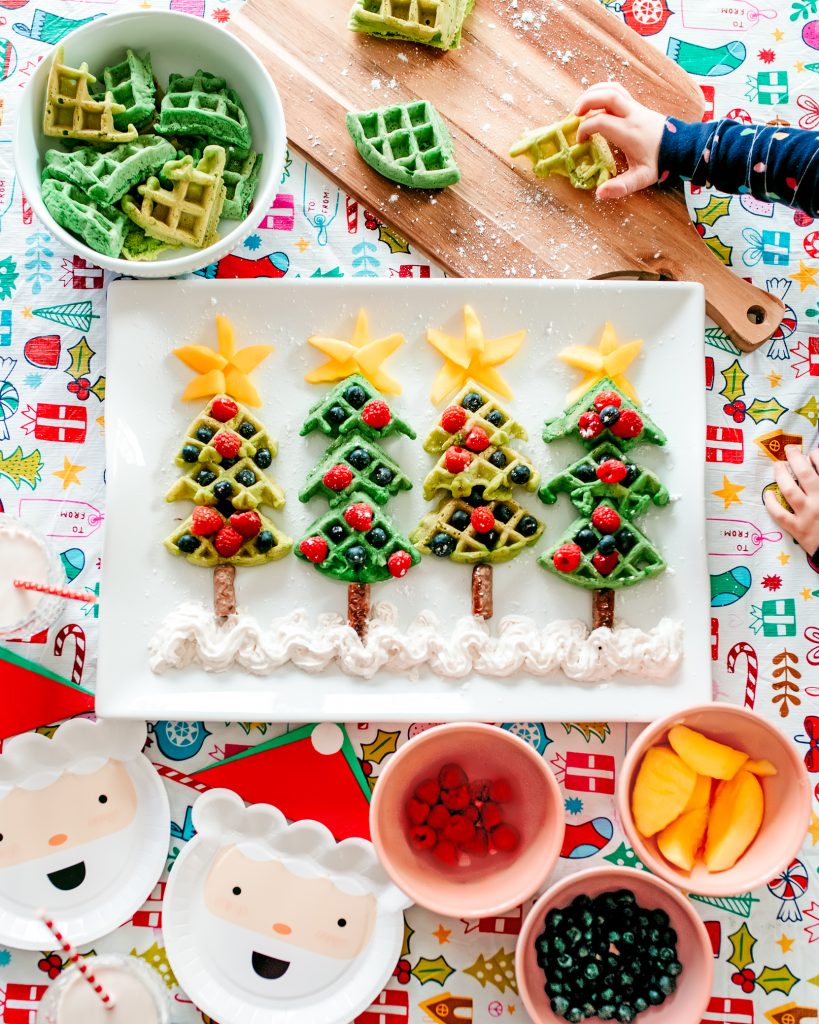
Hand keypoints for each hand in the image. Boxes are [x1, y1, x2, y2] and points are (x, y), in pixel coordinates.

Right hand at [573, 83, 665, 199]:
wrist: (681, 146)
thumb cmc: (660, 162)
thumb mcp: (641, 178)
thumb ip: (621, 187)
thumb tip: (600, 194)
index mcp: (629, 132)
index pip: (600, 122)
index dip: (584, 129)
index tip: (580, 141)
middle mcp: (631, 115)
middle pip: (606, 96)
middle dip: (586, 101)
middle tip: (574, 115)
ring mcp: (635, 107)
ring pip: (612, 89)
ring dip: (593, 93)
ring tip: (581, 106)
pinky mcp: (637, 105)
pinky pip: (618, 90)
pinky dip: (603, 91)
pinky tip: (595, 101)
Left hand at [763, 445, 818, 556]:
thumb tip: (817, 465)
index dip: (815, 456)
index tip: (810, 454)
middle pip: (806, 474)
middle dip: (796, 458)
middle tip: (789, 449)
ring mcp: (808, 515)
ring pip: (790, 491)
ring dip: (781, 476)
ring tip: (777, 465)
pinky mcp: (797, 529)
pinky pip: (780, 514)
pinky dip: (771, 503)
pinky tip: (767, 494)